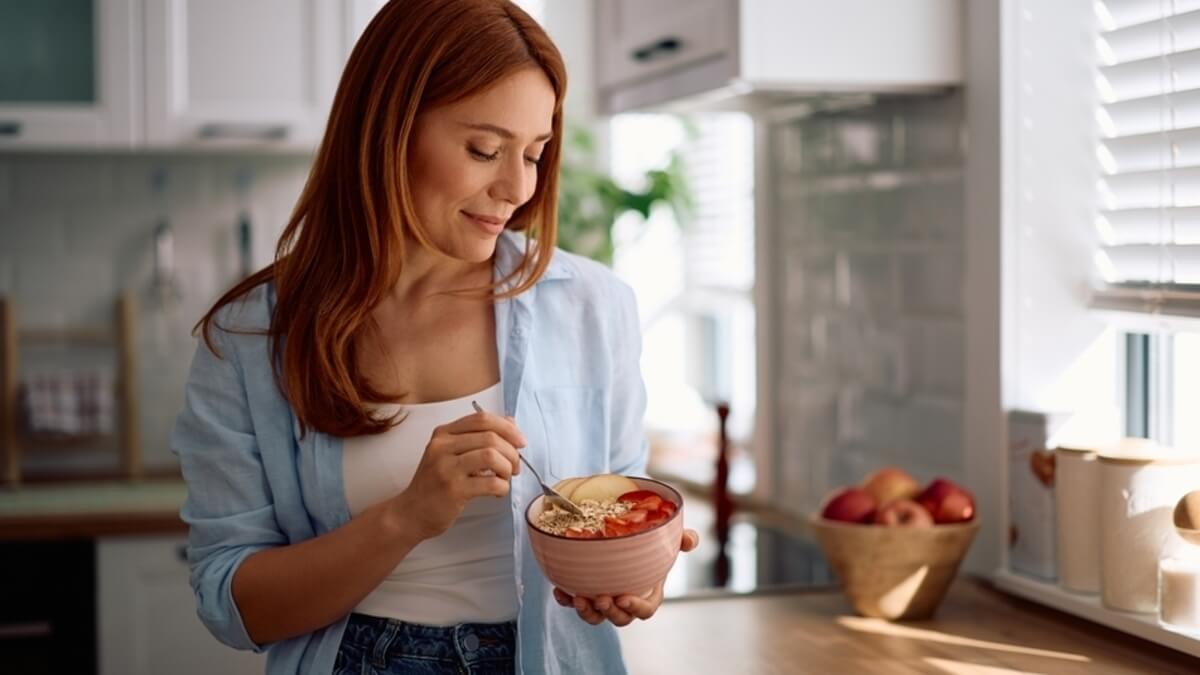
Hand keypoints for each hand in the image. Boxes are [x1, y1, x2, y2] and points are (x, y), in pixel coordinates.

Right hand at [393, 409, 524, 540]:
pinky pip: (491, 482)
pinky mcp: (453, 490)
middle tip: (515, 467)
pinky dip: (502, 487)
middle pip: (490, 437)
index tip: (520, 442)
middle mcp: (442, 446)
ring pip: (492, 456)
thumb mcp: (451, 454)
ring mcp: (446, 468)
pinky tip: (498, 492)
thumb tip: (511, 423)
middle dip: (512, 452)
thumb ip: (478, 437)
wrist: (411, 512)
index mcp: (443, 433)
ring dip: (507, 468)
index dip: (507, 428)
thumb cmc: (435, 483)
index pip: (482, 419)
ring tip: (505, 478)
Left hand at [553, 529, 699, 625]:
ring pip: (596, 616)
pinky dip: (566, 600)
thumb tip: (690, 540)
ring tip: (578, 598)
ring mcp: (605, 599)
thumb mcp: (669, 540)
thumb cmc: (652, 545)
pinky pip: (575, 602)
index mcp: (647, 593)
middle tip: (602, 599)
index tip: (624, 597)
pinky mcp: (586, 592)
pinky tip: (559, 590)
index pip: (645, 610)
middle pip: (619, 618)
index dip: (635, 608)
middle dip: (610, 613)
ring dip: (587, 612)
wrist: (627, 538)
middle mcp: (625, 601)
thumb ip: (682, 540)